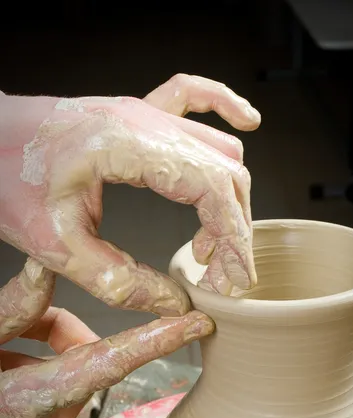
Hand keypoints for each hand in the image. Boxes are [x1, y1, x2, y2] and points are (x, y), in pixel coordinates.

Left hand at [0, 74, 260, 307]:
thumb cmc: (7, 179)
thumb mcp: (56, 245)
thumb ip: (119, 280)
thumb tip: (175, 304)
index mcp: (127, 146)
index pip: (212, 188)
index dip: (233, 238)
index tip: (236, 280)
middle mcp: (145, 121)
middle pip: (225, 172)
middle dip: (233, 230)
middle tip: (220, 277)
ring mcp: (142, 111)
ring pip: (217, 148)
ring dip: (226, 197)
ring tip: (207, 246)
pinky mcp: (135, 113)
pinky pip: (193, 97)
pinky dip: (224, 110)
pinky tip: (247, 121)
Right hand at [0, 259, 212, 417]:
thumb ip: (14, 311)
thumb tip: (49, 269)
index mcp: (25, 402)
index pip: (107, 363)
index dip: (155, 341)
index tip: (198, 325)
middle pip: (84, 370)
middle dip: (64, 343)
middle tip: (26, 334)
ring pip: (71, 393)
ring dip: (47, 371)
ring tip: (4, 371)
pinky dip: (43, 401)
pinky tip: (9, 401)